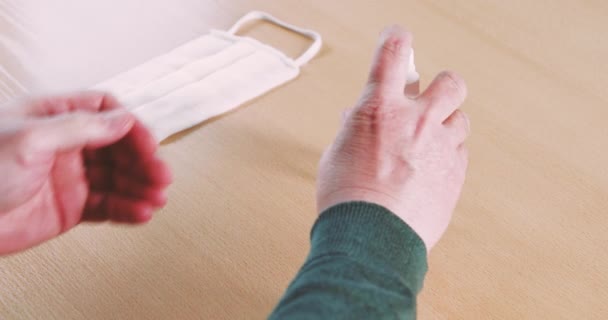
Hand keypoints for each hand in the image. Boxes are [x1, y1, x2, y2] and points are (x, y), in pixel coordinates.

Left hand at [0, 92, 171, 254]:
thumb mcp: (30, 139)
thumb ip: (81, 128)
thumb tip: (123, 119)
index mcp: (53, 119)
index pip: (103, 112)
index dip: (129, 126)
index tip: (147, 143)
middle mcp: (66, 146)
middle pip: (117, 147)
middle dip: (142, 161)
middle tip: (161, 175)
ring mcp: (70, 178)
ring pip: (117, 178)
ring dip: (140, 187)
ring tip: (157, 198)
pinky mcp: (71, 208)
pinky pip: (107, 206)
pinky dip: (127, 210)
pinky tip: (142, 212)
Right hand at [317, 26, 468, 249]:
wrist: (372, 237)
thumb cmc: (348, 199)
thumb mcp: (337, 154)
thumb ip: (353, 129)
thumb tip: (357, 117)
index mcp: (380, 109)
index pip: (393, 53)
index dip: (396, 39)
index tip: (398, 38)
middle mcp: (416, 120)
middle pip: (450, 82)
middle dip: (441, 86)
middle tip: (428, 99)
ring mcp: (441, 146)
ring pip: (461, 119)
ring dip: (446, 124)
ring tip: (428, 141)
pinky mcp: (456, 173)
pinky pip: (461, 152)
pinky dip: (448, 154)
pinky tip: (431, 167)